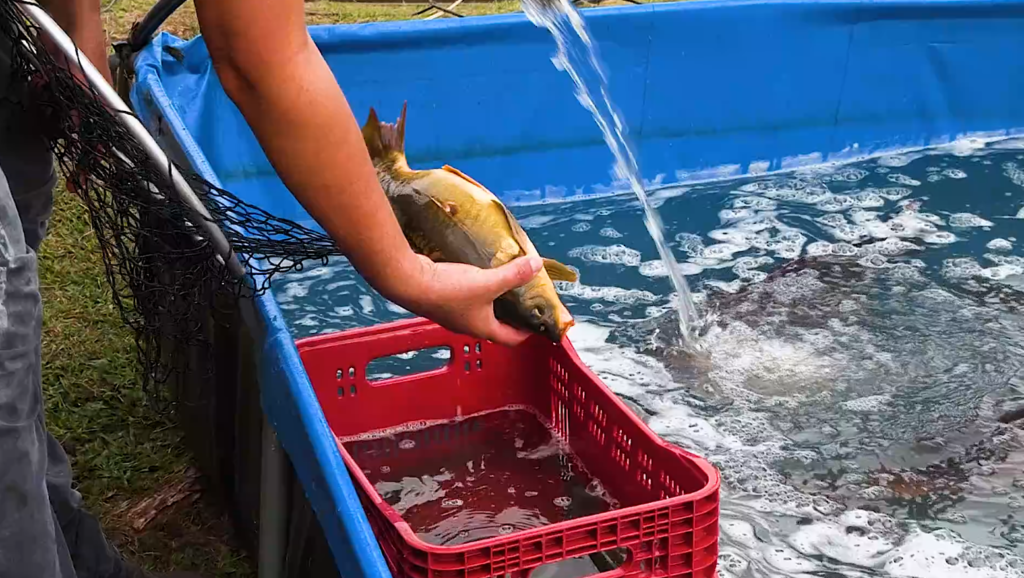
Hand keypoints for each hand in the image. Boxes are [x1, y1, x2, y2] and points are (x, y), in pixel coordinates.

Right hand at [393, 254, 543, 347]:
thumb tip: (537, 265)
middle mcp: (468, 326)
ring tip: (504, 281)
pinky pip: (465, 299)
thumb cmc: (450, 289)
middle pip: (496, 324)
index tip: (538, 321)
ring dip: (493, 300)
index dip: (527, 332)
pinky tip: (478, 273)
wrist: (409, 283)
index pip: (511, 339)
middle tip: (524, 296)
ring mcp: (452, 315)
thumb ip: (513, 274)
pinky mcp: (441, 302)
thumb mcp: (488, 282)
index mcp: (483, 328)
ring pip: (479, 310)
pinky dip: (476, 290)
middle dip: (512, 313)